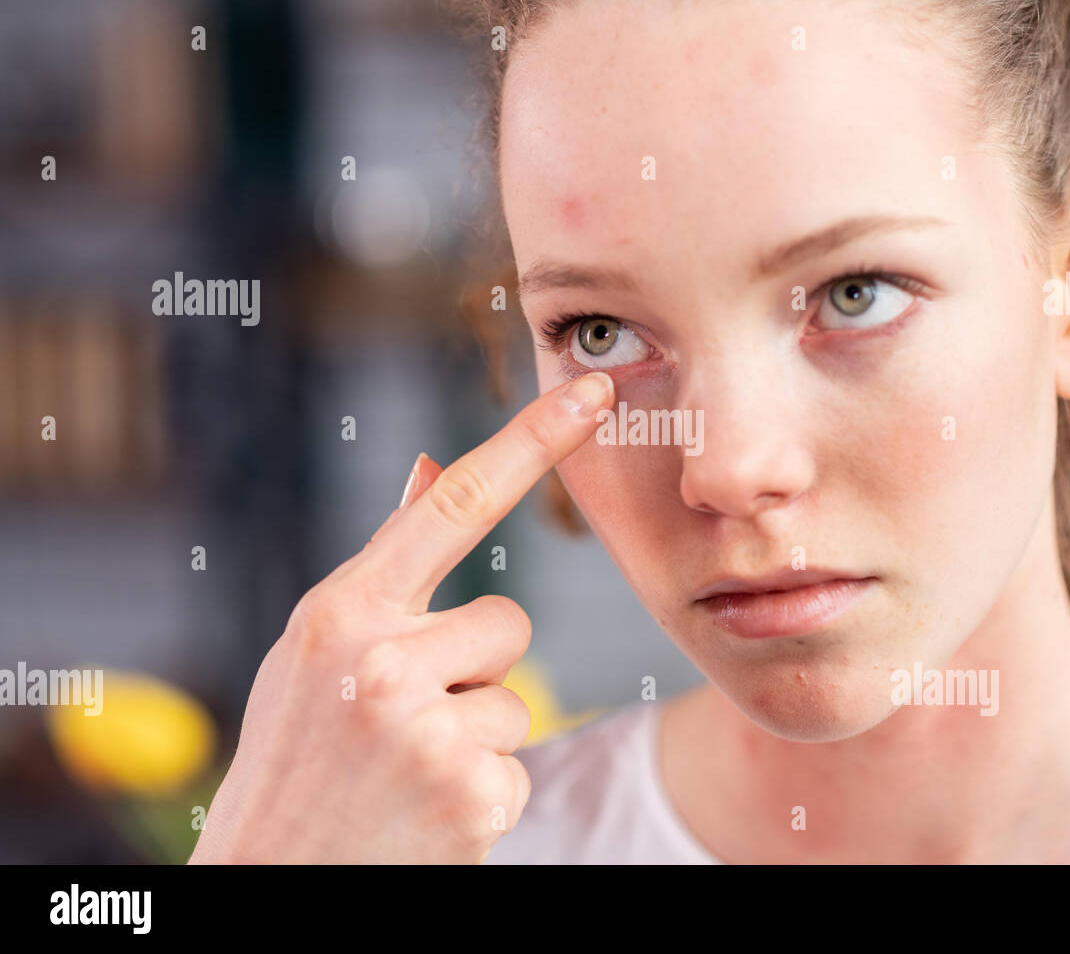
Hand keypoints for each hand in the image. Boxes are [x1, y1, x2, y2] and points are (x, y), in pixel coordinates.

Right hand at [188, 371, 613, 862]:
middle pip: (508, 622)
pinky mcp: (470, 796)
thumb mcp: (318, 651)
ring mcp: (426, 732)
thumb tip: (430, 468)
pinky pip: (518, 764)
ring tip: (403, 771)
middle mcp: (381, 661)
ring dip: (475, 736)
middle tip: (403, 722)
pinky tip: (423, 812)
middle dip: (473, 668)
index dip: (532, 441)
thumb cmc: (296, 755)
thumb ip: (387, 564)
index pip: (456, 504)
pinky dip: (482, 793)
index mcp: (342, 613)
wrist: (272, 882)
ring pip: (517, 698)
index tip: (590, 393)